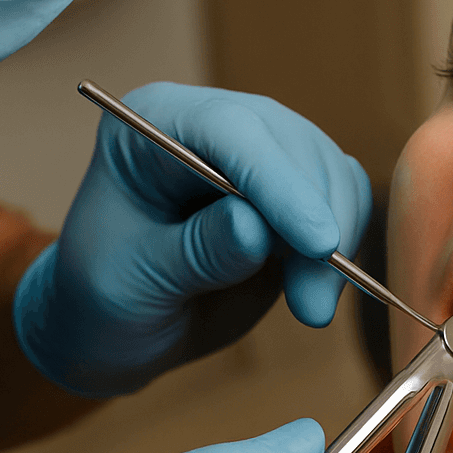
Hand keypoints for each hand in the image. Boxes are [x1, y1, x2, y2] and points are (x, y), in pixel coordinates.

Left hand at [15, 82, 371, 396]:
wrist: (120, 328)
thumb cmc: (105, 298)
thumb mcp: (132, 283)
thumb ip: (193, 253)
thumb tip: (257, 228)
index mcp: (154, 124)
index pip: (230, 128)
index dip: (279, 180)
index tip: (318, 243)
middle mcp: (214, 126)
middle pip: (292, 146)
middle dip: (314, 224)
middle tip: (310, 306)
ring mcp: (260, 156)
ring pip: (329, 172)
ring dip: (336, 244)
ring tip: (309, 308)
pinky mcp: (294, 192)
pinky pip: (345, 200)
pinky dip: (347, 246)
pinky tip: (314, 291)